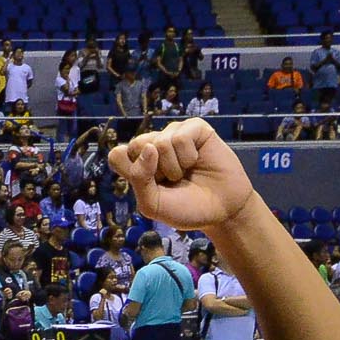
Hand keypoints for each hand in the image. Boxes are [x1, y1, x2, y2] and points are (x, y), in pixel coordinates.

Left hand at [108, 119, 253, 231]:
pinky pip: (181, 136)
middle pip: (136, 144)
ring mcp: (174, 135)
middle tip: (170, 180)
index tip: (149, 185)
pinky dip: (189, 156)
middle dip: (154, 170)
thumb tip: (149, 147)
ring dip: (175, 166)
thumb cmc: (186, 208)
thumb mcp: (153, 204)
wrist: (221, 211)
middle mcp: (154, 146)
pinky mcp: (195, 128)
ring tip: (186, 173)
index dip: (130, 169)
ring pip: (160, 142)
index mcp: (139, 164)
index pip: (117, 155)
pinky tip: (197, 161)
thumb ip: (139, 179)